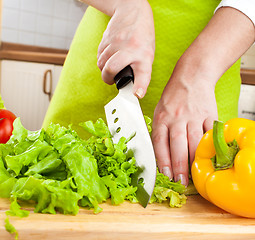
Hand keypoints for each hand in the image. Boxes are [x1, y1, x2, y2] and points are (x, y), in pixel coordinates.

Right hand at [97, 0, 154, 97]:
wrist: (132, 11)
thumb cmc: (142, 37)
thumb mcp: (147, 53)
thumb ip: (139, 69)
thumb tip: (132, 89)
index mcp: (145, 55)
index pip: (143, 73)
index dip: (140, 86)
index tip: (137, 95)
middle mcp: (131, 49)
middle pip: (111, 69)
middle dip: (107, 79)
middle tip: (110, 80)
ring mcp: (117, 42)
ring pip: (102, 64)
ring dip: (104, 69)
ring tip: (110, 67)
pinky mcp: (106, 38)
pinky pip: (99, 56)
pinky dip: (102, 60)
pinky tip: (109, 56)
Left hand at [152, 63, 217, 185]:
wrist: (191, 77)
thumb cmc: (173, 96)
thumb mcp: (159, 110)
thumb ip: (159, 130)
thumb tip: (160, 154)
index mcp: (162, 117)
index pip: (159, 142)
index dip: (162, 160)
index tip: (165, 175)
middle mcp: (177, 117)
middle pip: (177, 144)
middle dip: (179, 166)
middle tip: (181, 181)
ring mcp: (194, 115)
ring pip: (195, 141)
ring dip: (194, 160)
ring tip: (194, 175)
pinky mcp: (209, 114)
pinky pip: (210, 133)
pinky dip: (210, 147)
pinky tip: (209, 159)